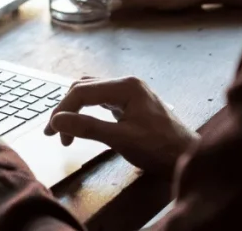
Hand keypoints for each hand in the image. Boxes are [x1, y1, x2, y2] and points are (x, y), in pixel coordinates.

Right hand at [45, 77, 197, 172]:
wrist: (188, 158)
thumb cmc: (160, 149)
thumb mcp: (121, 139)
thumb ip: (88, 127)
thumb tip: (57, 121)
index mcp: (125, 86)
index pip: (82, 91)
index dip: (63, 110)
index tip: (53, 133)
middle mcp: (126, 83)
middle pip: (84, 88)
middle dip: (66, 109)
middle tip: (54, 134)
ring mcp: (129, 92)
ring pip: (91, 93)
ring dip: (75, 109)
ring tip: (65, 131)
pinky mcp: (131, 103)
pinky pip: (101, 100)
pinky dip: (87, 111)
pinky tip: (83, 124)